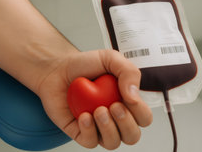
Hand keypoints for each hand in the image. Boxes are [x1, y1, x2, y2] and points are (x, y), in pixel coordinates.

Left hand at [37, 49, 152, 149]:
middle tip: (113, 106)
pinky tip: (84, 116)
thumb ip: (129, 72)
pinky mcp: (80, 132)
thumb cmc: (84, 65)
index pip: (144, 118)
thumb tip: (134, 96)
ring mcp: (97, 127)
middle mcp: (114, 118)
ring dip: (108, 128)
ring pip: (113, 143)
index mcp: (126, 102)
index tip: (127, 97)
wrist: (58, 68)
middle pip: (132, 136)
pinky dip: (89, 130)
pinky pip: (90, 142)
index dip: (140, 112)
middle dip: (125, 123)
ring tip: (97, 110)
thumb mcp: (110, 59)